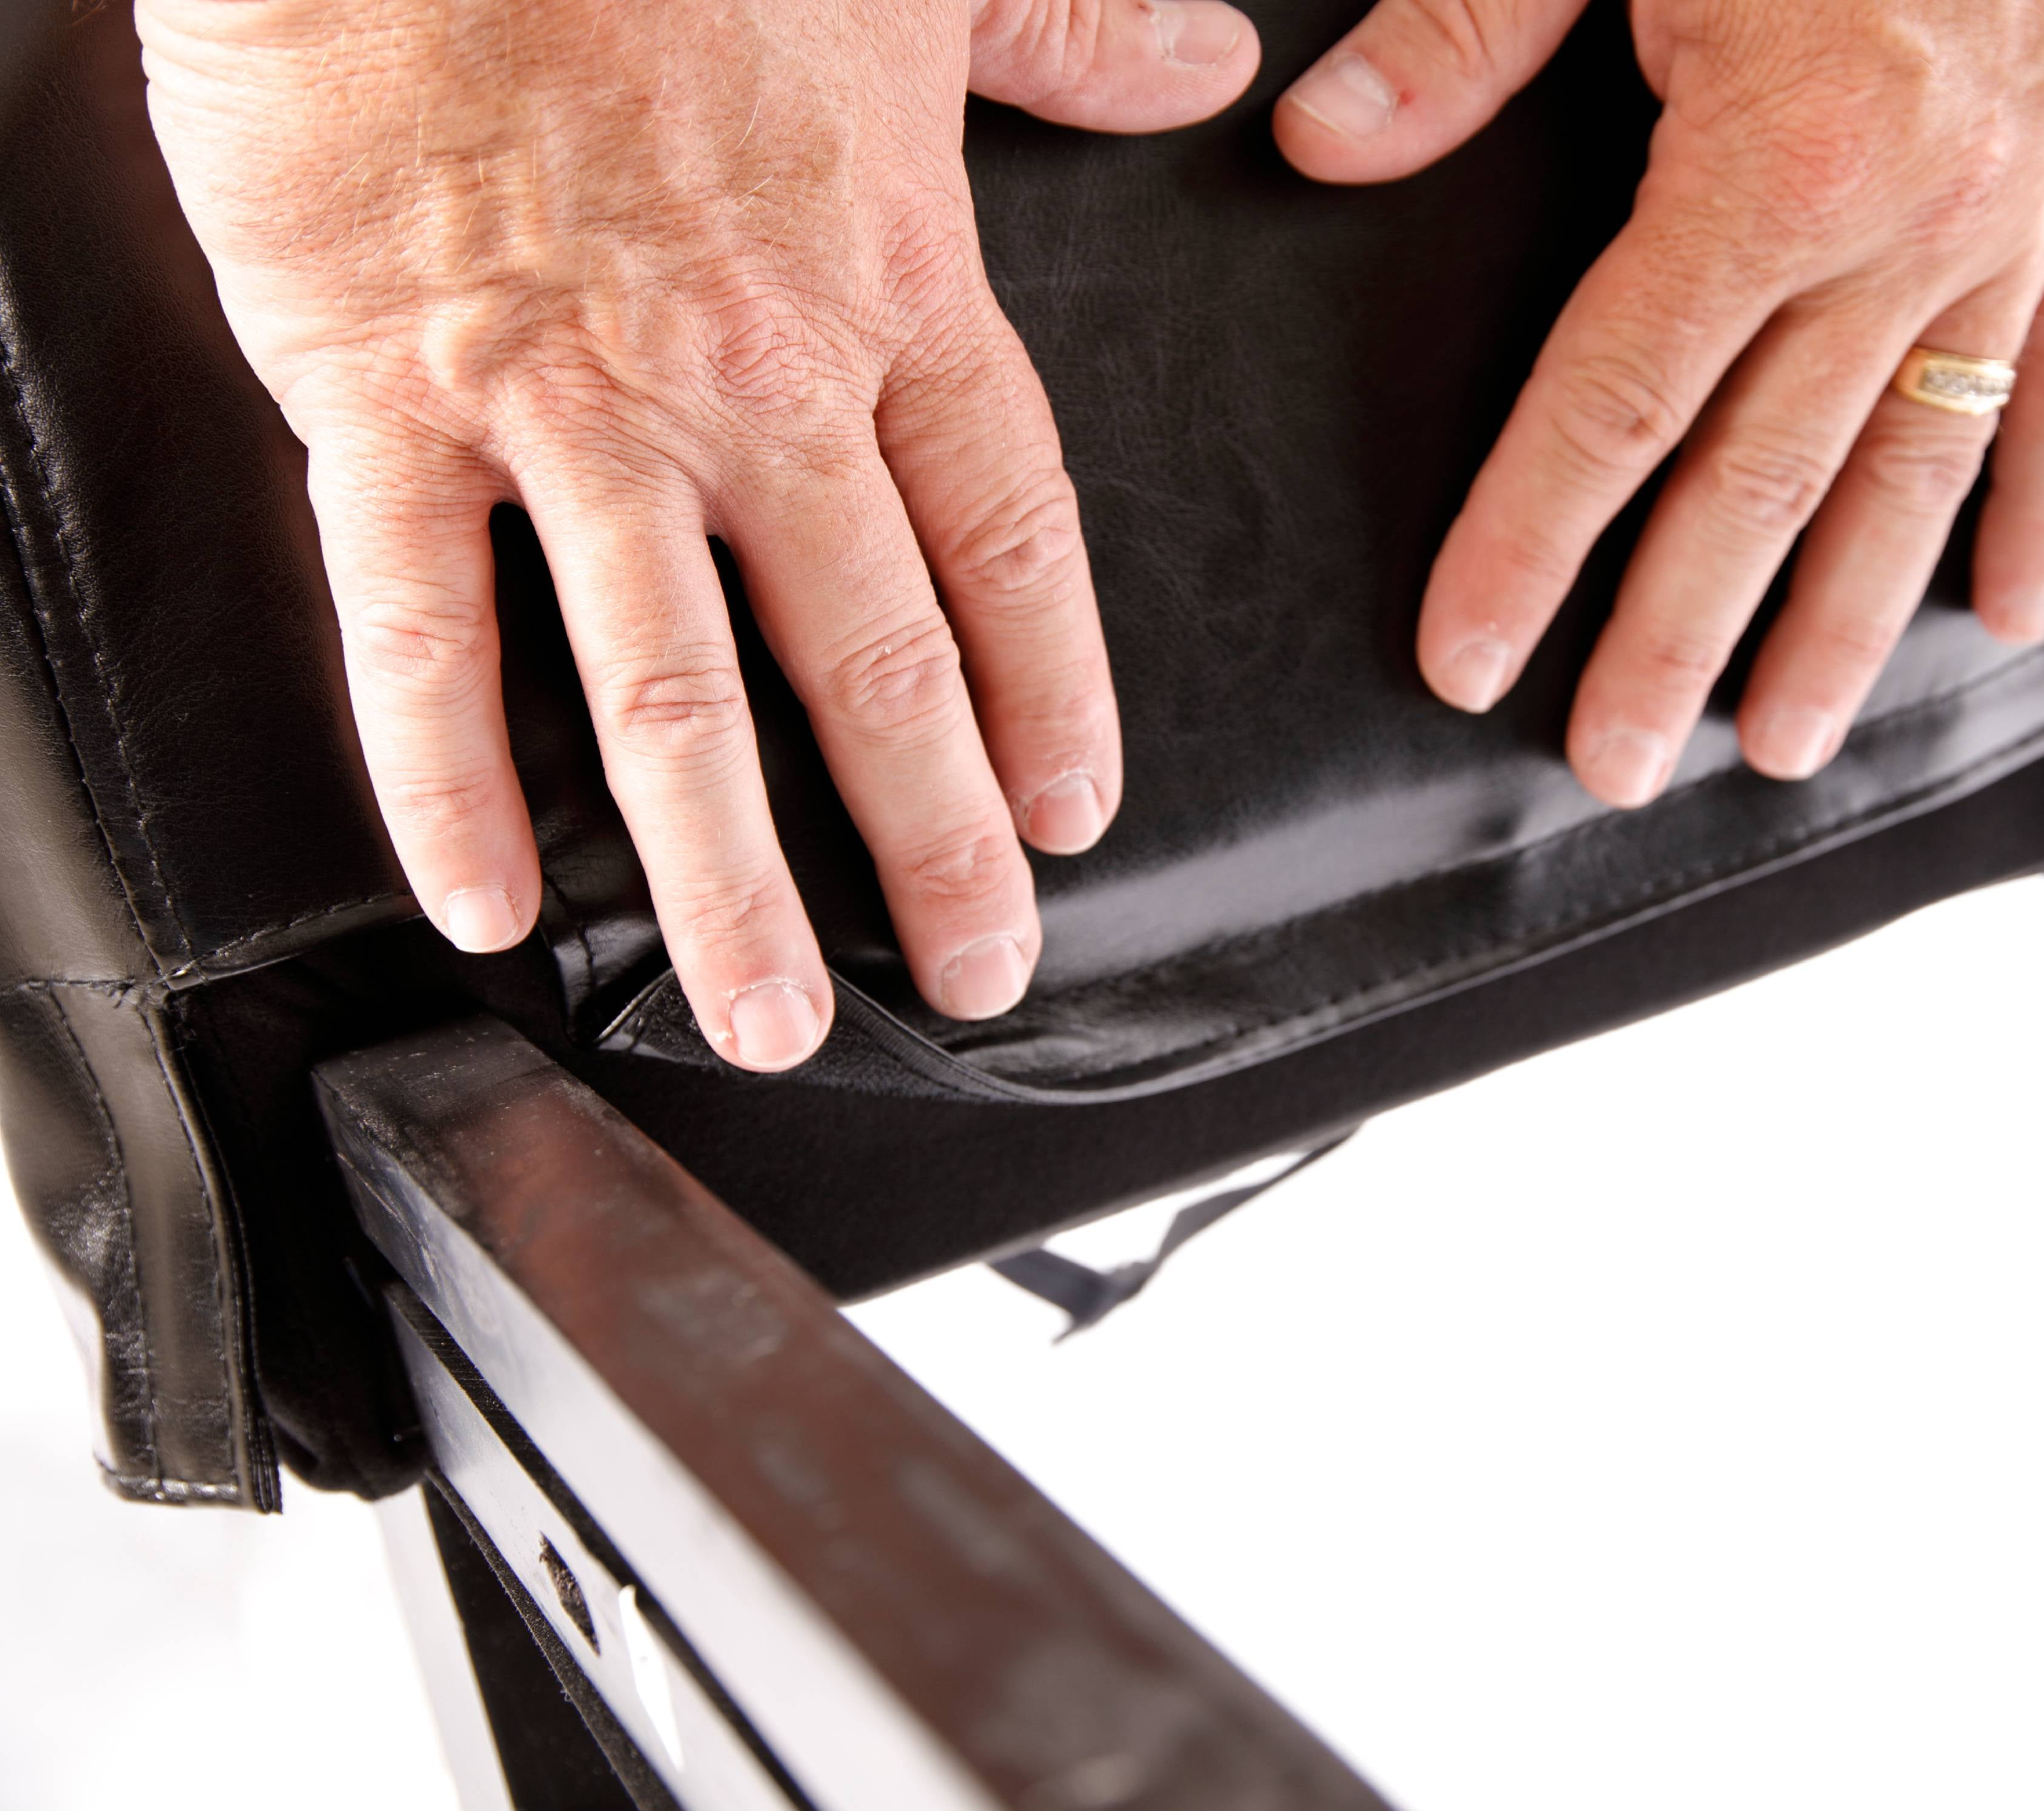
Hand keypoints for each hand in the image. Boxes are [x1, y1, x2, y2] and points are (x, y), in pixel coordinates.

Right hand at [138, 0, 1259, 1068]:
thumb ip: (1064, 36)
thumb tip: (1195, 70)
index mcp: (887, 283)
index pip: (1008, 537)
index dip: (1052, 692)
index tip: (1075, 811)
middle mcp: (750, 378)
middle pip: (874, 657)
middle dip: (936, 837)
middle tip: (979, 971)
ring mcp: (570, 404)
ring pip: (672, 695)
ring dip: (726, 881)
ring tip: (770, 1018)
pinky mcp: (386, 396)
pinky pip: (422, 625)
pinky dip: (448, 778)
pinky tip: (491, 901)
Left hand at [1274, 0, 2043, 804]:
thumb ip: (1475, 27)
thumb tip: (1335, 140)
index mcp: (1773, 160)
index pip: (1615, 403)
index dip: (1528, 543)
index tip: (1469, 655)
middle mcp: (1904, 228)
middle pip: (1758, 484)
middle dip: (1672, 641)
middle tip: (1614, 762)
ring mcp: (2017, 228)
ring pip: (1915, 477)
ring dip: (1845, 629)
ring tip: (1785, 743)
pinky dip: (2038, 509)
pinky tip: (2003, 614)